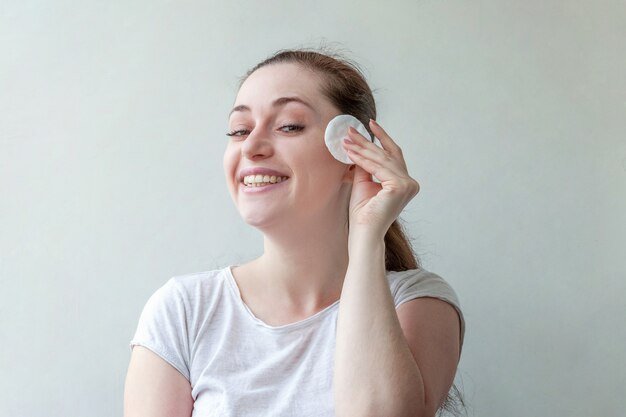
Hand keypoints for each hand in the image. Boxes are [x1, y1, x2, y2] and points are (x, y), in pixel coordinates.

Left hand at [343, 120, 419, 237]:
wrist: (364, 233)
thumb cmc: (363, 213)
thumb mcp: (364, 182)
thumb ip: (365, 165)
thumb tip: (359, 145)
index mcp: (405, 183)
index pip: (393, 155)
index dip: (382, 138)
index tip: (370, 124)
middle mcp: (410, 183)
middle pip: (387, 155)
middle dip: (367, 142)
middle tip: (351, 130)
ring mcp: (408, 185)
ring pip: (382, 160)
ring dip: (362, 149)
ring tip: (346, 140)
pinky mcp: (400, 187)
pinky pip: (378, 168)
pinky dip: (363, 160)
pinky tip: (351, 153)